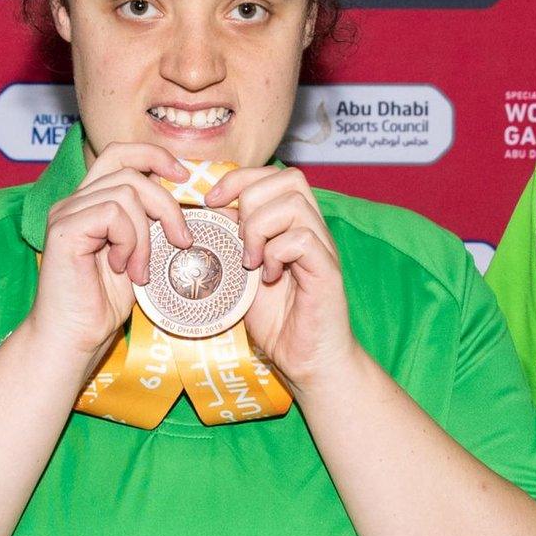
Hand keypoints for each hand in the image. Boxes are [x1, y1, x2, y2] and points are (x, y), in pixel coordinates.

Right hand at [24, 143, 192, 370]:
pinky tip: (122, 269)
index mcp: (91, 202)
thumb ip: (152, 226)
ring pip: (126, 193)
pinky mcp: (64, 229)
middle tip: (182, 241)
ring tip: (141, 270)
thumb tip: (192, 203)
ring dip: (147, 235)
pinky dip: (130, 241)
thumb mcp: (140, 257)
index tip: (183, 177)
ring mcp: (66, 213)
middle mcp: (75, 201)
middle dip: (167, 204)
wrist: (74, 338)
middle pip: (130, 170)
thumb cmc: (104, 304)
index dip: (154, 155)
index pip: (120, 153)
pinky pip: (113, 213)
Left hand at [204, 166, 362, 389]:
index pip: (273, 175)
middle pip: (288, 179)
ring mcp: (322, 249)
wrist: (309, 361)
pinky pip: (303, 239)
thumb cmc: (277, 320)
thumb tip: (207, 213)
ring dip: (260, 228)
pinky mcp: (328, 271)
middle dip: (249, 201)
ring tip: (250, 261)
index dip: (239, 179)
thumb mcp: (242, 274)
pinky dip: (276, 253)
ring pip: (294, 204)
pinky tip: (268, 277)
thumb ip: (230, 242)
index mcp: (293, 226)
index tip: (211, 202)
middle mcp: (312, 230)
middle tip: (235, 240)